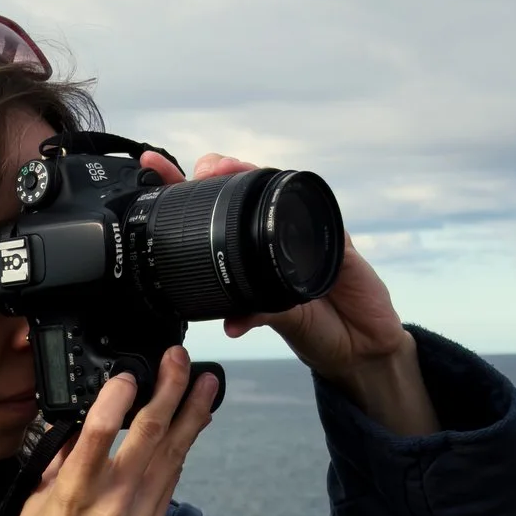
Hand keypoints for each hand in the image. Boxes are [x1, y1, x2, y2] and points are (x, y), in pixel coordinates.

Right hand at [16, 345, 220, 515]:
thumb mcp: (40, 493)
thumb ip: (64, 454)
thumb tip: (87, 416)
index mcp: (74, 490)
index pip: (99, 432)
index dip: (117, 397)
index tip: (129, 373)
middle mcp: (111, 502)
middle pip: (150, 433)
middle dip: (170, 390)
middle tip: (179, 360)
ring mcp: (139, 515)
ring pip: (174, 452)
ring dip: (192, 413)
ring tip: (205, 382)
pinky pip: (172, 476)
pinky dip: (183, 445)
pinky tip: (193, 422)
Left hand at [139, 151, 437, 435]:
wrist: (360, 347)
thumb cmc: (316, 327)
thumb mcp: (279, 321)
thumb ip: (257, 314)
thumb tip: (231, 322)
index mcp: (252, 251)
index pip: (212, 212)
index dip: (186, 189)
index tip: (154, 169)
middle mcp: (276, 235)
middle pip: (243, 187)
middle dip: (220, 169)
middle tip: (202, 169)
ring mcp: (305, 232)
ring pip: (277, 189)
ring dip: (253, 173)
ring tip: (231, 169)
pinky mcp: (336, 239)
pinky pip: (319, 218)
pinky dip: (301, 211)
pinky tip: (283, 205)